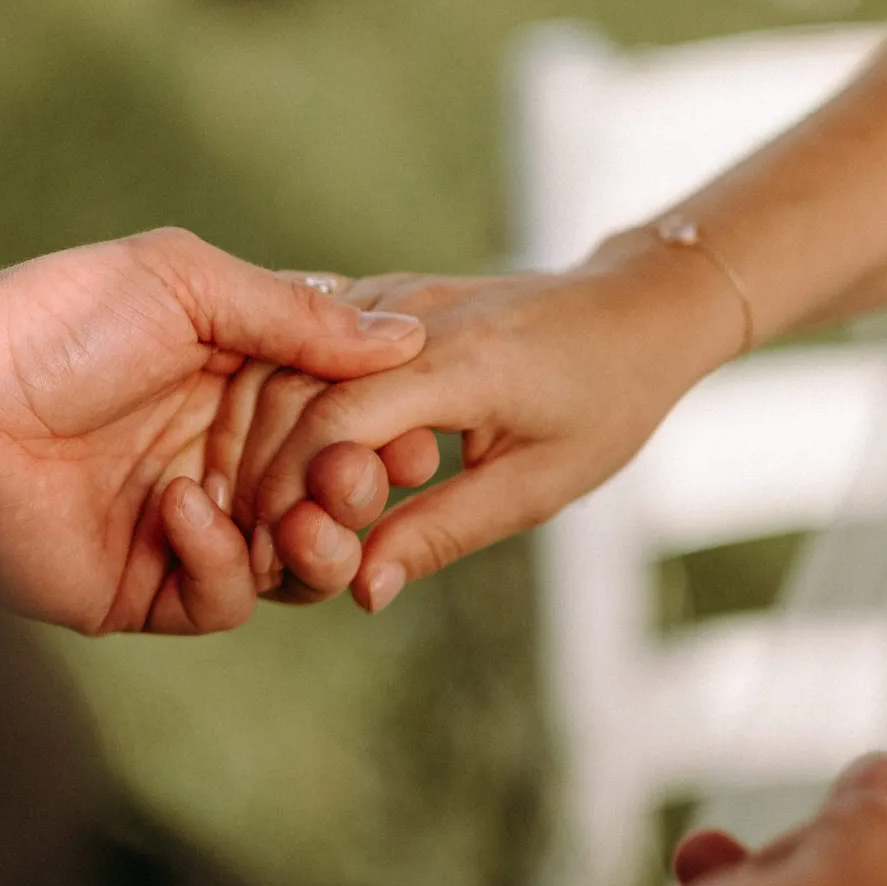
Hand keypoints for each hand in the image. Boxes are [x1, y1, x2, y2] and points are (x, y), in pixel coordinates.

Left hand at [0, 230, 423, 634]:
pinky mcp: (149, 588)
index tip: (420, 429)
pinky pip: (225, 598)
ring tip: (304, 513)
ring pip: (298, 562)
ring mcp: (192, 527)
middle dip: (360, 489)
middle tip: (355, 475)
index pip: (345, 418)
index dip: (387, 426)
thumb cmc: (60, 321)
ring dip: (317, 542)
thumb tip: (405, 338)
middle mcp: (227, 458)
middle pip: (334, 495)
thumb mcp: (184, 285)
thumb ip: (294, 316)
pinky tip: (182, 509)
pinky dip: (222, 561)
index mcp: (243, 384)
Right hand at [213, 243, 737, 612]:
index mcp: (461, 361)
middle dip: (260, 475)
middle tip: (255, 547)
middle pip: (291, 389)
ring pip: (283, 361)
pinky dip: (275, 405)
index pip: (336, 421)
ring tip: (259, 514)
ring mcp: (389, 296)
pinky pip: (303, 346)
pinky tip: (271, 464)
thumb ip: (442, 531)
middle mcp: (412, 314)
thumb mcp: (537, 485)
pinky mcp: (378, 296)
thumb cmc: (603, 401)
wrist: (631, 310)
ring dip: (256, 440)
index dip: (294, 493)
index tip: (280, 553)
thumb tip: (362, 589)